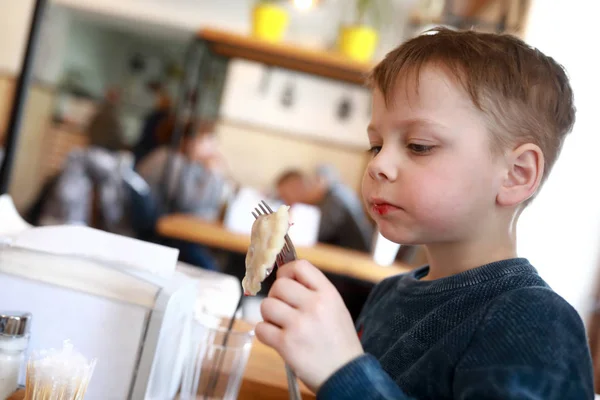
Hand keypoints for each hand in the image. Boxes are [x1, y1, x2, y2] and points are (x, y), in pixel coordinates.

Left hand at [256, 260, 363, 391]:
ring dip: (269, 315)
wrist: (346, 375)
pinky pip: (261, 328)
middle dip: (276, 296)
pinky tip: (276, 338)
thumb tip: (286, 277)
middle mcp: (314, 306)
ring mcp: (299, 325)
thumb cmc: (339, 342)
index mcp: (328, 294)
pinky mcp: (286, 344)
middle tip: (283, 309)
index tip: (286, 282)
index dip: (287, 272)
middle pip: (279, 285)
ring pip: (266, 305)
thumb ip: (314, 291)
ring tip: (281, 325)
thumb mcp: (336, 308)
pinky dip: (265, 333)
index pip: (300, 266)